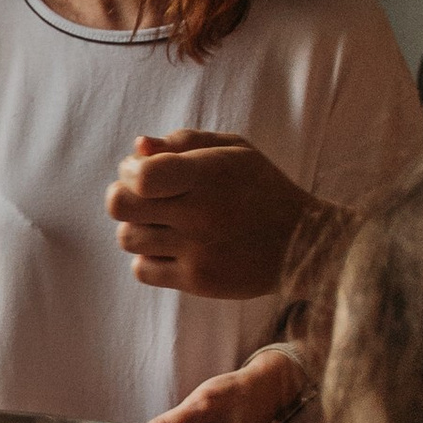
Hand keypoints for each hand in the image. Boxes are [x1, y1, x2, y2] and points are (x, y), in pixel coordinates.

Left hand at [106, 133, 323, 302]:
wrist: (302, 243)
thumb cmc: (260, 187)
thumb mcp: (233, 149)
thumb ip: (183, 141)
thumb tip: (137, 148)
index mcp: (208, 174)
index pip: (139, 176)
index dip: (128, 171)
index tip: (142, 172)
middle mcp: (201, 213)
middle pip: (121, 206)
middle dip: (124, 196)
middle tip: (145, 197)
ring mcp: (198, 251)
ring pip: (127, 238)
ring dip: (137, 227)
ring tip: (163, 222)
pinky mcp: (197, 281)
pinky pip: (142, 270)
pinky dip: (148, 257)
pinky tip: (170, 247)